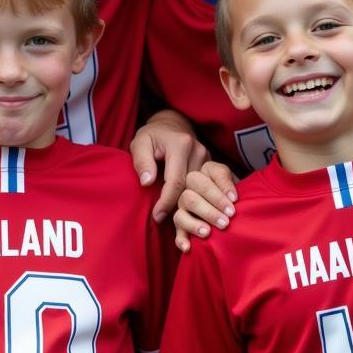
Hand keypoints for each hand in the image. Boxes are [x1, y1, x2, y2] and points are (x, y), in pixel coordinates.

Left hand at [130, 110, 208, 228]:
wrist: (172, 124)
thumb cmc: (152, 136)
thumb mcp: (140, 143)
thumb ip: (142, 161)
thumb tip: (146, 182)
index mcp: (181, 145)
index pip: (175, 181)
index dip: (166, 202)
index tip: (157, 217)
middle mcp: (198, 151)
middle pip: (191, 188)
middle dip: (182, 208)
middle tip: (172, 227)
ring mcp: (208, 158)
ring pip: (201, 190)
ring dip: (194, 207)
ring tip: (188, 227)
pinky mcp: (211, 164)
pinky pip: (206, 186)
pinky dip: (201, 200)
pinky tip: (199, 214)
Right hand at [173, 161, 238, 251]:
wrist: (233, 209)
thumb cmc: (235, 196)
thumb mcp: (237, 184)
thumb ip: (230, 185)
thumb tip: (231, 197)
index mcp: (203, 174)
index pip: (207, 177)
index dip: (221, 189)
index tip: (235, 200)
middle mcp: (188, 189)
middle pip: (190, 196)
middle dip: (209, 209)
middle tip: (226, 220)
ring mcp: (182, 207)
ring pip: (180, 214)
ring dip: (194, 224)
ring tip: (208, 232)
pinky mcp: (181, 225)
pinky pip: (177, 232)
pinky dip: (181, 240)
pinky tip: (188, 247)